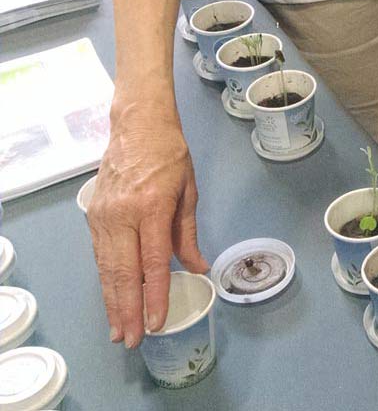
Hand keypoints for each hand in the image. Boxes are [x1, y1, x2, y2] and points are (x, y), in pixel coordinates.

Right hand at [89, 103, 208, 347]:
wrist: (137, 125)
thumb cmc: (169, 154)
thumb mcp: (188, 190)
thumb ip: (188, 233)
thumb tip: (197, 267)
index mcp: (152, 206)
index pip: (153, 261)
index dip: (155, 295)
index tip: (156, 322)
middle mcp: (123, 215)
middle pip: (124, 272)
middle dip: (129, 310)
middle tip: (133, 340)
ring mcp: (104, 216)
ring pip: (107, 268)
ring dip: (113, 302)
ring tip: (119, 330)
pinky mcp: (93, 215)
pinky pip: (100, 255)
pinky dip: (105, 280)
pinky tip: (111, 298)